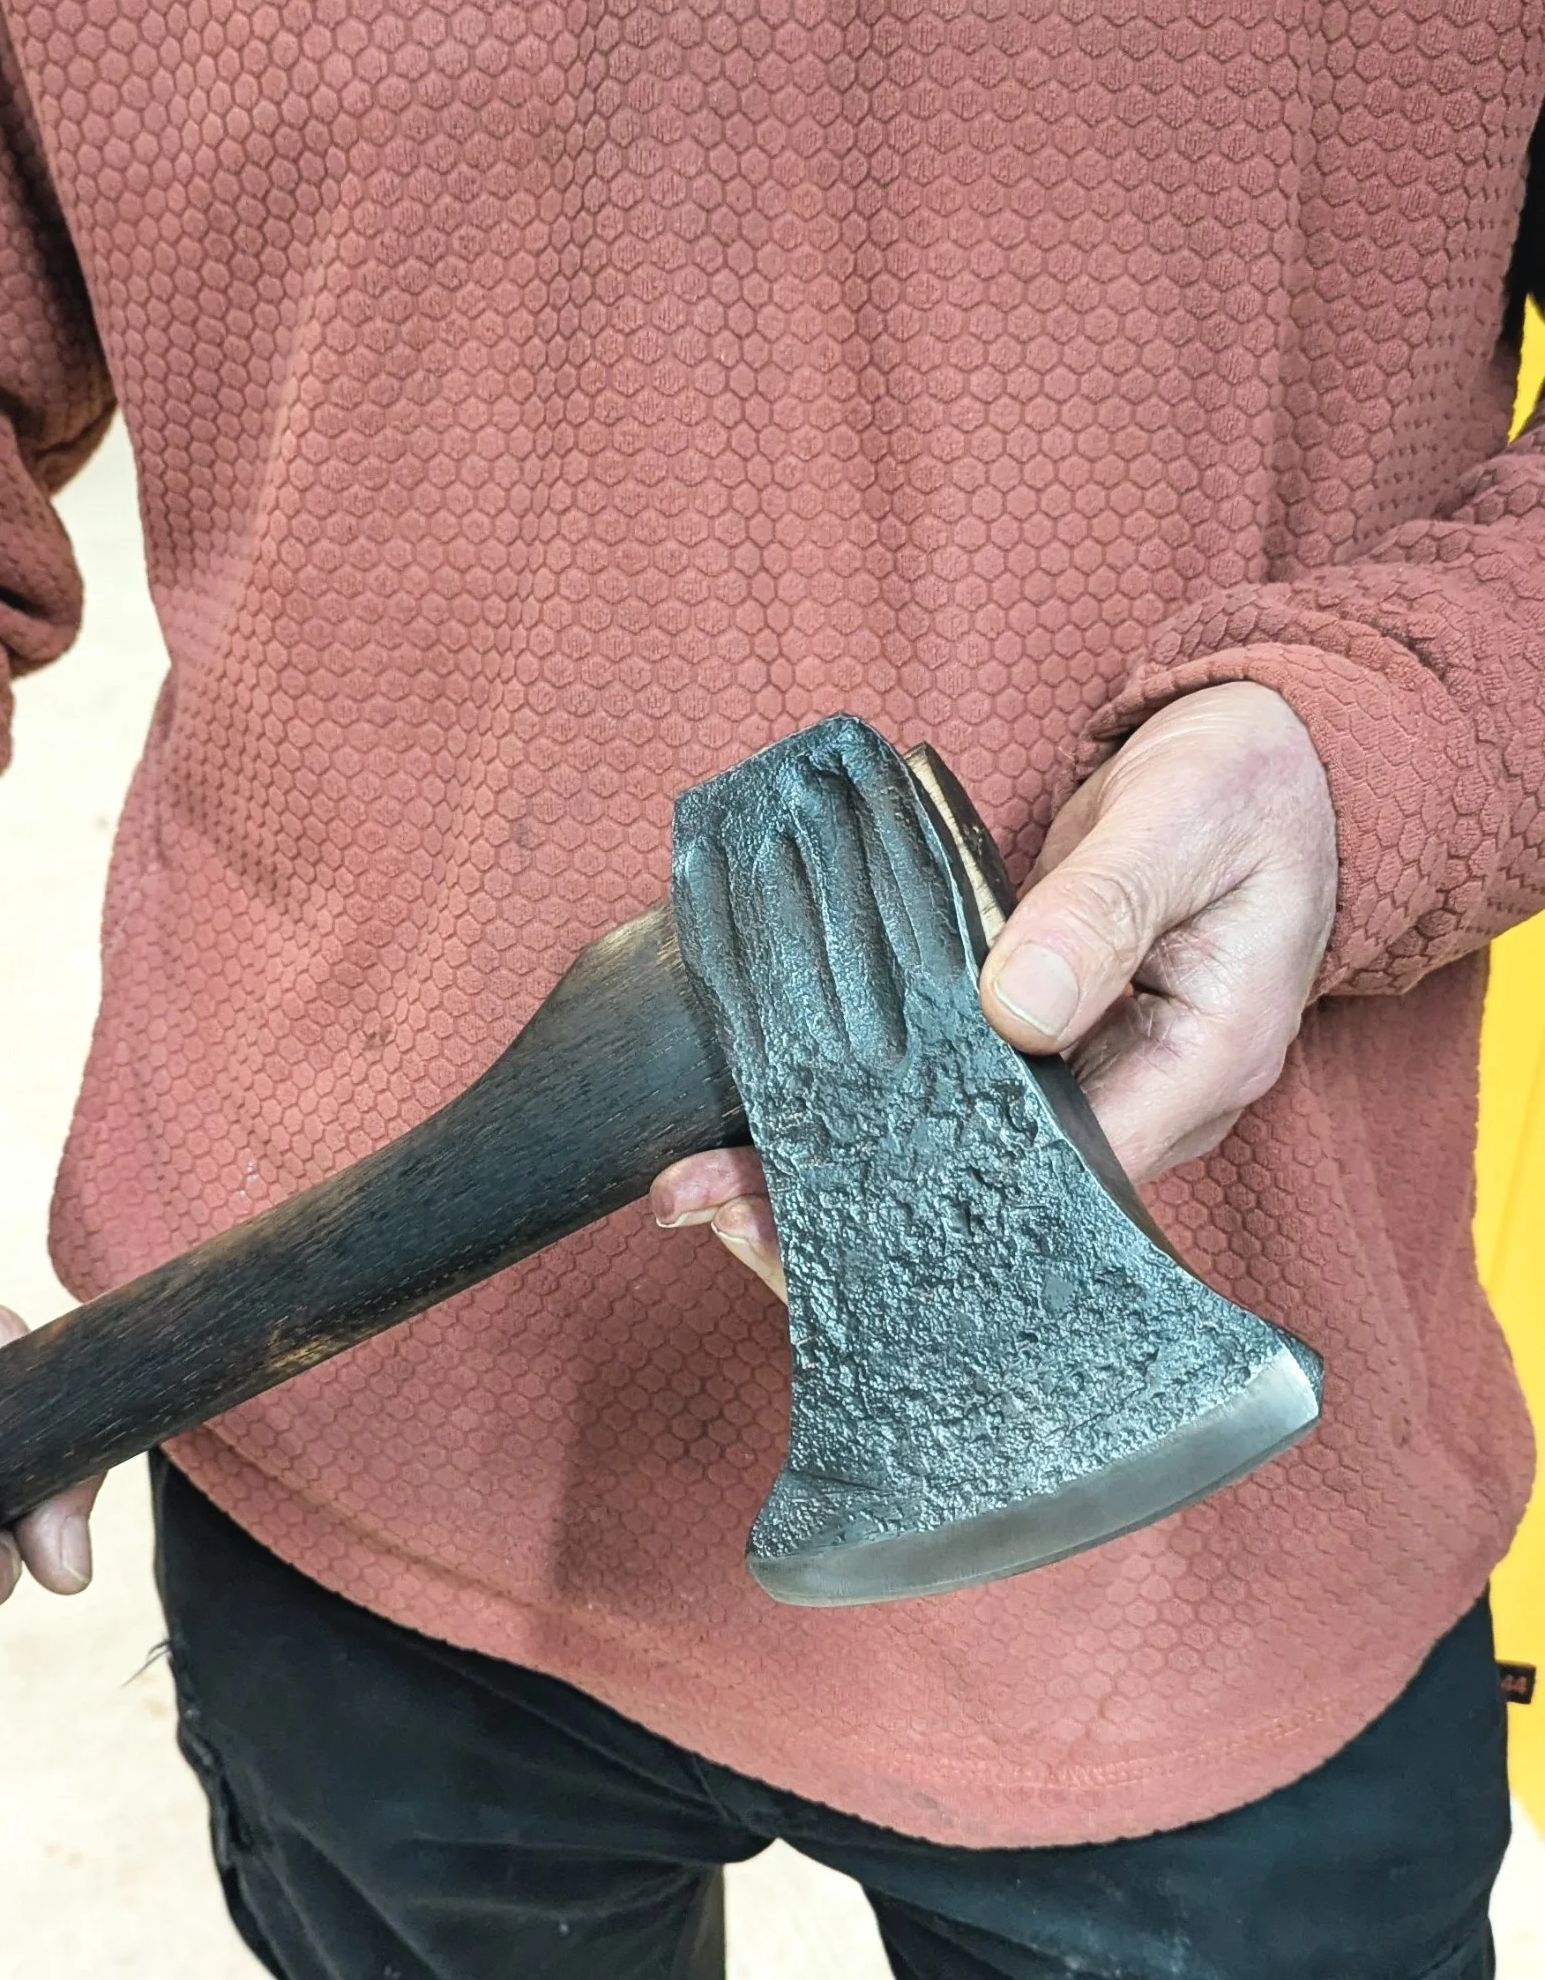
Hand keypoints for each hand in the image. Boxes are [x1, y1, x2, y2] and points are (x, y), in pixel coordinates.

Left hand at [652, 681, 1338, 1290]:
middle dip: (855, 1217)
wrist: (1270, 762)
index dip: (944, 1203)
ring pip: (957, 1168)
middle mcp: (1143, 1104)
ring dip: (837, 1177)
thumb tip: (1019, 1009)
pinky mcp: (1041, 1055)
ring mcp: (1091, 1084)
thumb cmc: (1245, 785)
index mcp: (1200, 1069)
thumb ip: (1102, 909)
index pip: (1067, 1183)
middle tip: (718, 1211)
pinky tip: (768, 1122)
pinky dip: (861, 1117)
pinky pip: (947, 1108)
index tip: (823, 1205)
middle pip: (994, 1201)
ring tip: (708, 1187)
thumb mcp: (1182, 823)